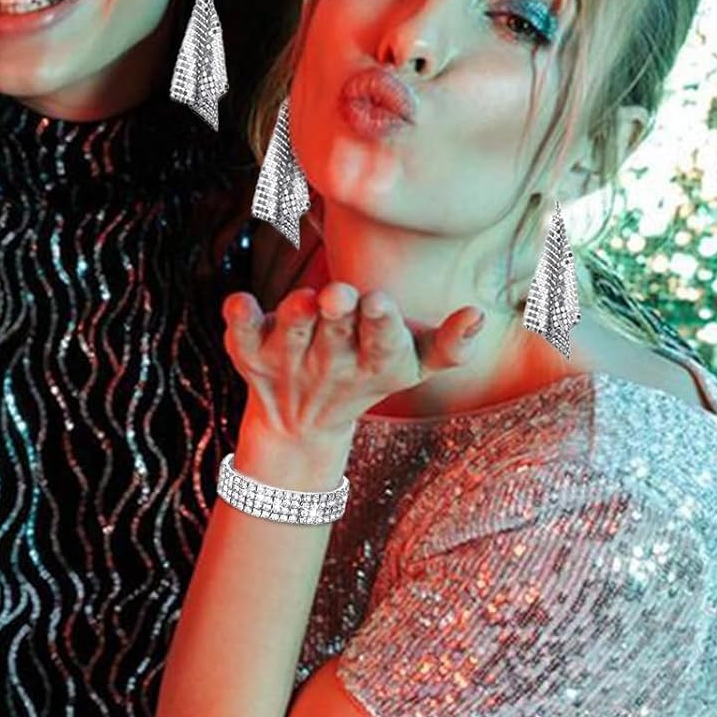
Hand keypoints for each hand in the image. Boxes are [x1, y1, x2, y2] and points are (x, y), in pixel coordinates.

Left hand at [224, 282, 484, 445]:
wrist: (300, 424)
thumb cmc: (366, 376)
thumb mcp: (412, 367)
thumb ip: (449, 347)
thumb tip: (478, 315)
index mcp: (371, 362)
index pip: (382, 345)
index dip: (381, 325)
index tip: (379, 302)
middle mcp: (328, 361)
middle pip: (335, 336)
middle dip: (338, 313)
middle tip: (340, 293)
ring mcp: (287, 357)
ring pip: (291, 334)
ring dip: (295, 316)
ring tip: (304, 299)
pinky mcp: (250, 352)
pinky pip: (241, 335)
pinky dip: (239, 320)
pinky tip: (238, 303)